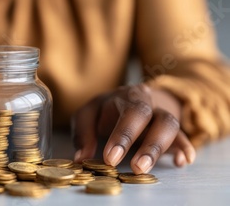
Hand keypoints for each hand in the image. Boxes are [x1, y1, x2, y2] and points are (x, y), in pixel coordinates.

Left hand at [71, 84, 195, 173]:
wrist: (130, 99)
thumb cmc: (105, 111)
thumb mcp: (88, 114)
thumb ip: (83, 133)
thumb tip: (81, 157)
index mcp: (126, 97)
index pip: (129, 112)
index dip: (122, 135)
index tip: (111, 158)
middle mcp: (147, 103)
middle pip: (153, 117)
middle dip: (146, 143)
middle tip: (136, 167)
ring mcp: (161, 116)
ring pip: (170, 125)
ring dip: (159, 148)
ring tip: (147, 168)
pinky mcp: (171, 130)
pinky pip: (183, 137)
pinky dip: (184, 148)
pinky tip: (182, 161)